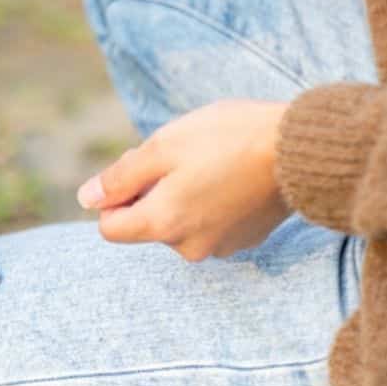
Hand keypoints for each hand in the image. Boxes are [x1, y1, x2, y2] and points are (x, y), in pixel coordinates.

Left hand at [76, 99, 290, 261]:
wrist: (299, 148)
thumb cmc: (227, 138)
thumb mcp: (163, 146)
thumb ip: (120, 178)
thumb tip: (87, 199)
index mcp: (163, 225)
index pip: (110, 228)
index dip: (114, 194)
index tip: (139, 166)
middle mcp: (189, 247)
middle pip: (146, 223)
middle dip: (151, 191)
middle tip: (180, 155)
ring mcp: (221, 247)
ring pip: (178, 222)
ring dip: (181, 194)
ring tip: (211, 162)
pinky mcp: (245, 239)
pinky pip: (209, 223)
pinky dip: (210, 201)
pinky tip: (232, 174)